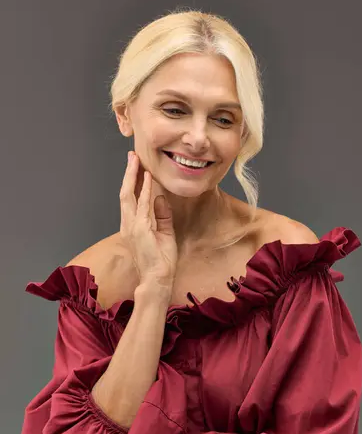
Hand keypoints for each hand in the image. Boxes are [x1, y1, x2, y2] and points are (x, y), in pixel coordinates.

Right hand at [119, 151, 177, 288]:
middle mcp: (128, 224)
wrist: (157, 278)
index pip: (130, 198)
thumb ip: (162, 215)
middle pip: (125, 193)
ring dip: (133, 176)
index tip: (137, 166)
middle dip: (129, 173)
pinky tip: (147, 177)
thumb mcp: (164, 233)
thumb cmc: (161, 260)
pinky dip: (144, 190)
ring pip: (128, 195)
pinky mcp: (139, 229)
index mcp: (132, 225)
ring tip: (136, 160)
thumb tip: (161, 198)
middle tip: (132, 155)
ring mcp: (131, 226)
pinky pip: (141, 205)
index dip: (133, 181)